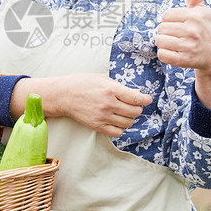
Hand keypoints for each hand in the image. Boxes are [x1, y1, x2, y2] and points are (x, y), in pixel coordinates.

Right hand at [11, 74, 151, 137]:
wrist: (63, 95)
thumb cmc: (82, 83)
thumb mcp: (102, 78)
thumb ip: (120, 86)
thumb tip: (137, 94)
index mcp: (110, 89)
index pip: (135, 99)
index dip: (145, 99)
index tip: (147, 99)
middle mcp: (108, 104)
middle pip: (134, 112)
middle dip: (138, 108)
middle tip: (133, 104)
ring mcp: (102, 117)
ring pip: (128, 123)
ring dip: (129, 118)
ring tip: (123, 112)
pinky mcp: (97, 126)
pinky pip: (118, 132)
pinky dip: (121, 127)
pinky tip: (117, 120)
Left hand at [155, 0, 210, 108]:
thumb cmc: (205, 28)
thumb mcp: (201, 9)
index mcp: (196, 15)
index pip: (166, 15)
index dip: (169, 20)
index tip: (179, 23)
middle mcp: (193, 30)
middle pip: (161, 28)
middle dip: (165, 31)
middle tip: (177, 35)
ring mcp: (189, 46)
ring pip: (159, 41)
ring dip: (164, 43)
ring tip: (175, 43)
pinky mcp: (185, 60)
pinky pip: (162, 55)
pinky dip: (165, 54)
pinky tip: (174, 52)